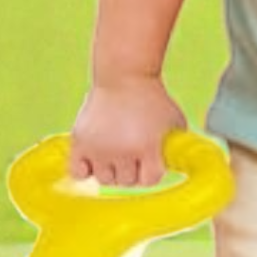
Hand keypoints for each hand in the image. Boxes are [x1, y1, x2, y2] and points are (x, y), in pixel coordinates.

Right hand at [69, 77, 185, 186]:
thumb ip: (176, 148)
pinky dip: (85, 170)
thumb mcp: (175, 122)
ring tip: (114, 153)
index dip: (151, 171)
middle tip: (131, 153)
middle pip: (126, 182)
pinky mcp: (80, 142)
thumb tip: (178, 168)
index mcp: (148, 148)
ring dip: (111, 170)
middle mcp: (123, 151)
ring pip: (104, 179)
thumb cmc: (151, 98)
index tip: (149, 158)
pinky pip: (78, 173)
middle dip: (131, 170)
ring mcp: (100, 148)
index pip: (149, 181)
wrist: (123, 75)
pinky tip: (94, 158)